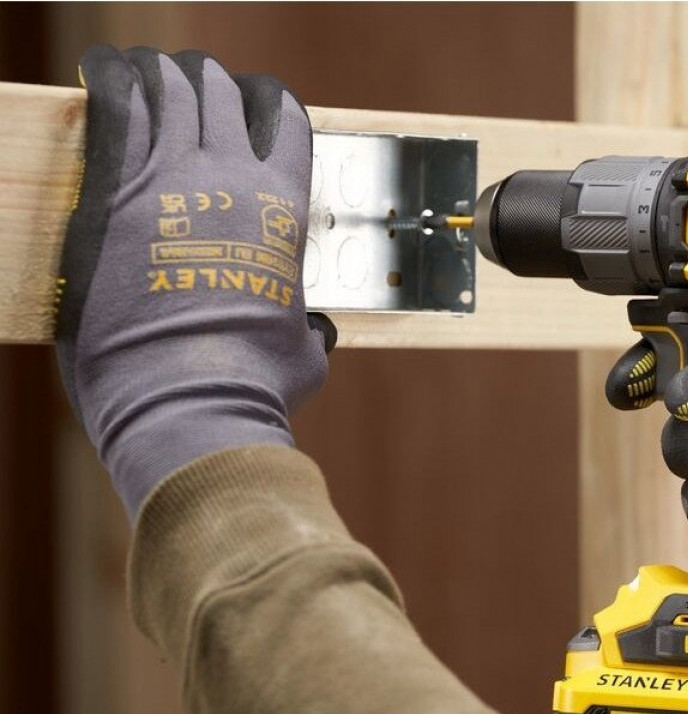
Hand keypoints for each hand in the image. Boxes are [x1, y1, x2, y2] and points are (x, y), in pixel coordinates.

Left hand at [56, 46, 332, 518]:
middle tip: (183, 85)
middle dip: (204, 81)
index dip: (266, 100)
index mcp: (284, 208)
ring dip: (155, 73)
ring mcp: (173, 179)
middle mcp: (234, 180)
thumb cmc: (250, 383)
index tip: (249, 101)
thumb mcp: (303, 352)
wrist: (190, 398)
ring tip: (138, 71)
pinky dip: (107, 78)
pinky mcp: (113, 193)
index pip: (283, 117)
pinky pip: (112, 105)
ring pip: (168, 86)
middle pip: (221, 91)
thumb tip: (316, 334)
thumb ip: (308, 328)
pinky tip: (99, 71)